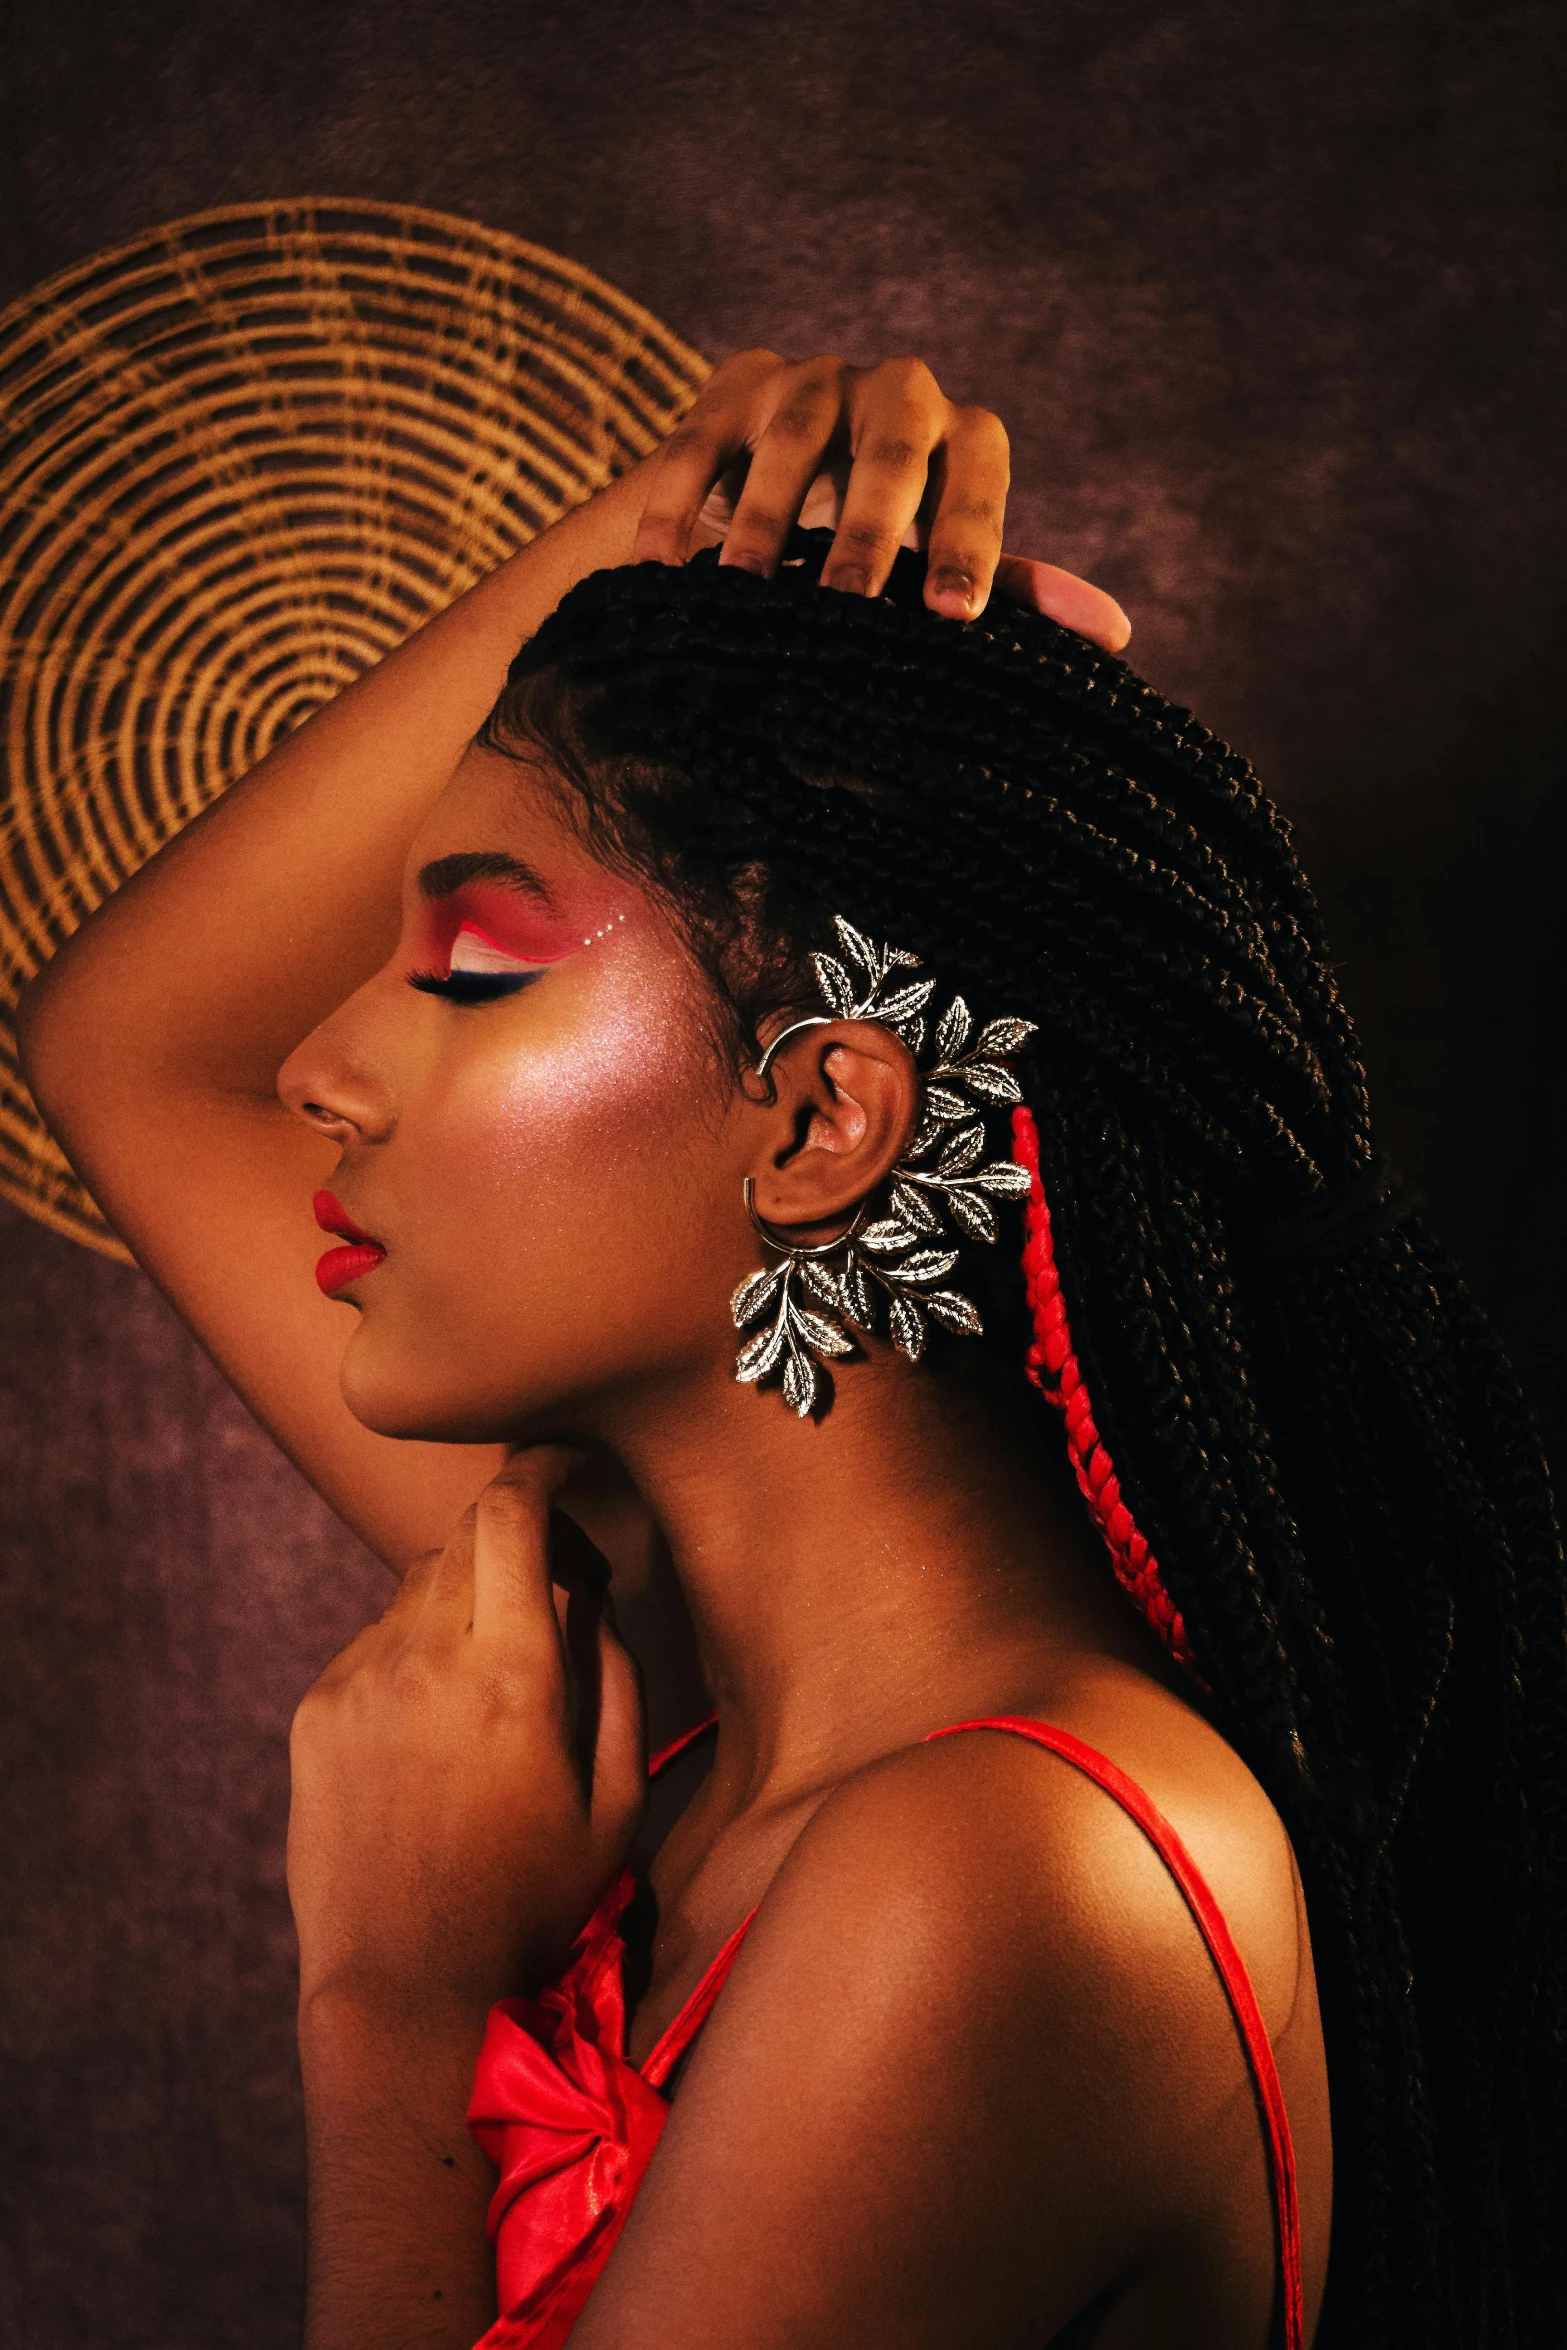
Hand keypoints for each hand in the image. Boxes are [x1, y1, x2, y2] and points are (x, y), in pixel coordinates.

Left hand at [287, 1447, 645, 2031]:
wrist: (402, 1990)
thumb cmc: (531, 1906)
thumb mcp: (617, 1802)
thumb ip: (615, 1677)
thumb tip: (591, 1594)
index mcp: (513, 1675)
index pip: (512, 1512)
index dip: (542, 1468)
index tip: (566, 1461)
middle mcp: (425, 1659)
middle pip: (464, 1534)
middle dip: (515, 1534)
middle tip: (554, 1581)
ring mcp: (359, 1682)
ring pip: (417, 1586)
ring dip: (465, 1598)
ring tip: (495, 1681)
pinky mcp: (315, 1713)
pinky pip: (375, 1642)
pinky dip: (415, 1653)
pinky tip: (437, 1733)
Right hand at [632, 348, 1130, 650]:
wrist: (786, 471)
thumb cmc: (887, 536)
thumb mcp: (942, 559)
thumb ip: (1014, 589)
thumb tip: (1114, 637)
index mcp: (962, 437)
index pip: (981, 475)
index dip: (971, 541)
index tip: (953, 618)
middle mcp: (895, 392)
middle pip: (894, 445)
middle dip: (869, 527)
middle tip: (846, 605)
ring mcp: (810, 380)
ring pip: (794, 438)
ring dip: (766, 518)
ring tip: (743, 594)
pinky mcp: (730, 386)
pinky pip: (700, 441)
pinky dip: (678, 507)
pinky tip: (661, 572)